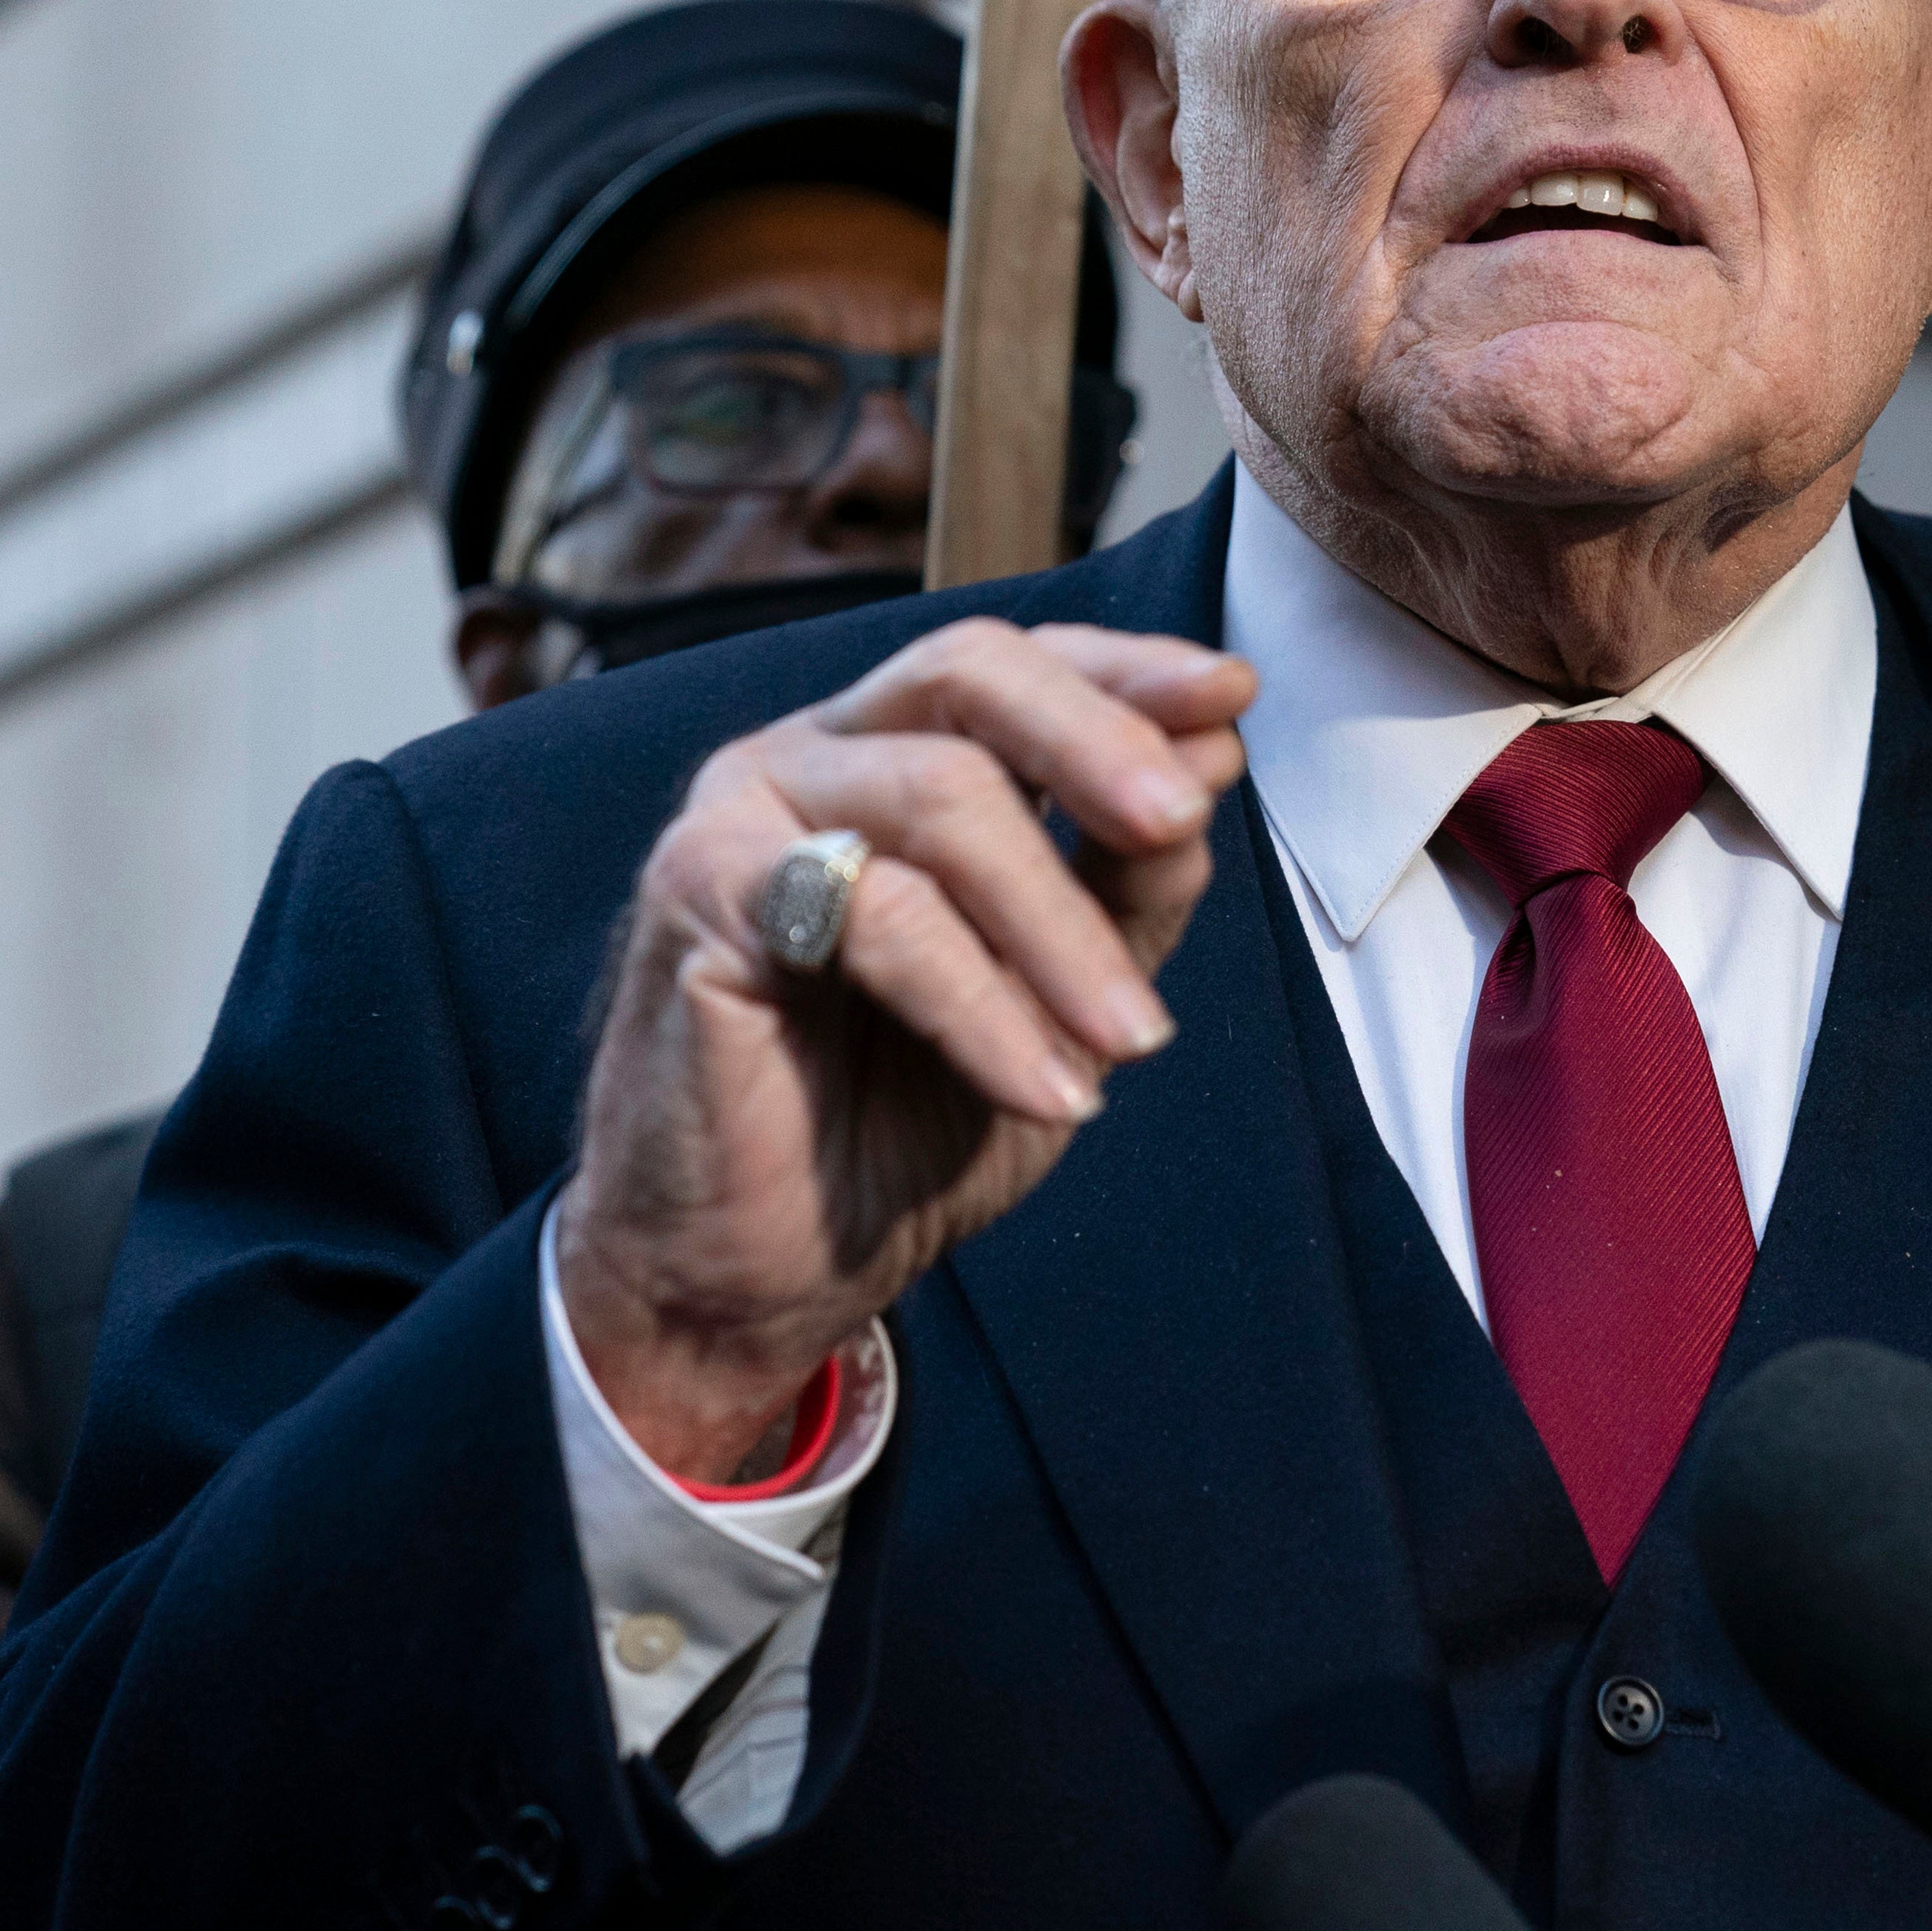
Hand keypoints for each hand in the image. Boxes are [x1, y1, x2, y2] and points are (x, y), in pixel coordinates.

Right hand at [554, 620, 1255, 1479]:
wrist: (760, 1265)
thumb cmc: (900, 1118)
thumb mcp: (1059, 993)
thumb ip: (1125, 878)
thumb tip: (1215, 752)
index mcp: (890, 754)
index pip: (1014, 665)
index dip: (1125, 670)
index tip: (1233, 697)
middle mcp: (812, 755)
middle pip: (968, 673)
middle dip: (1098, 741)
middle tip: (1183, 823)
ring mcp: (744, 811)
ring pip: (941, 797)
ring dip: (1063, 928)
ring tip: (1133, 1040)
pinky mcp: (698, 891)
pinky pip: (880, 916)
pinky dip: (984, 1006)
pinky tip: (1047, 1091)